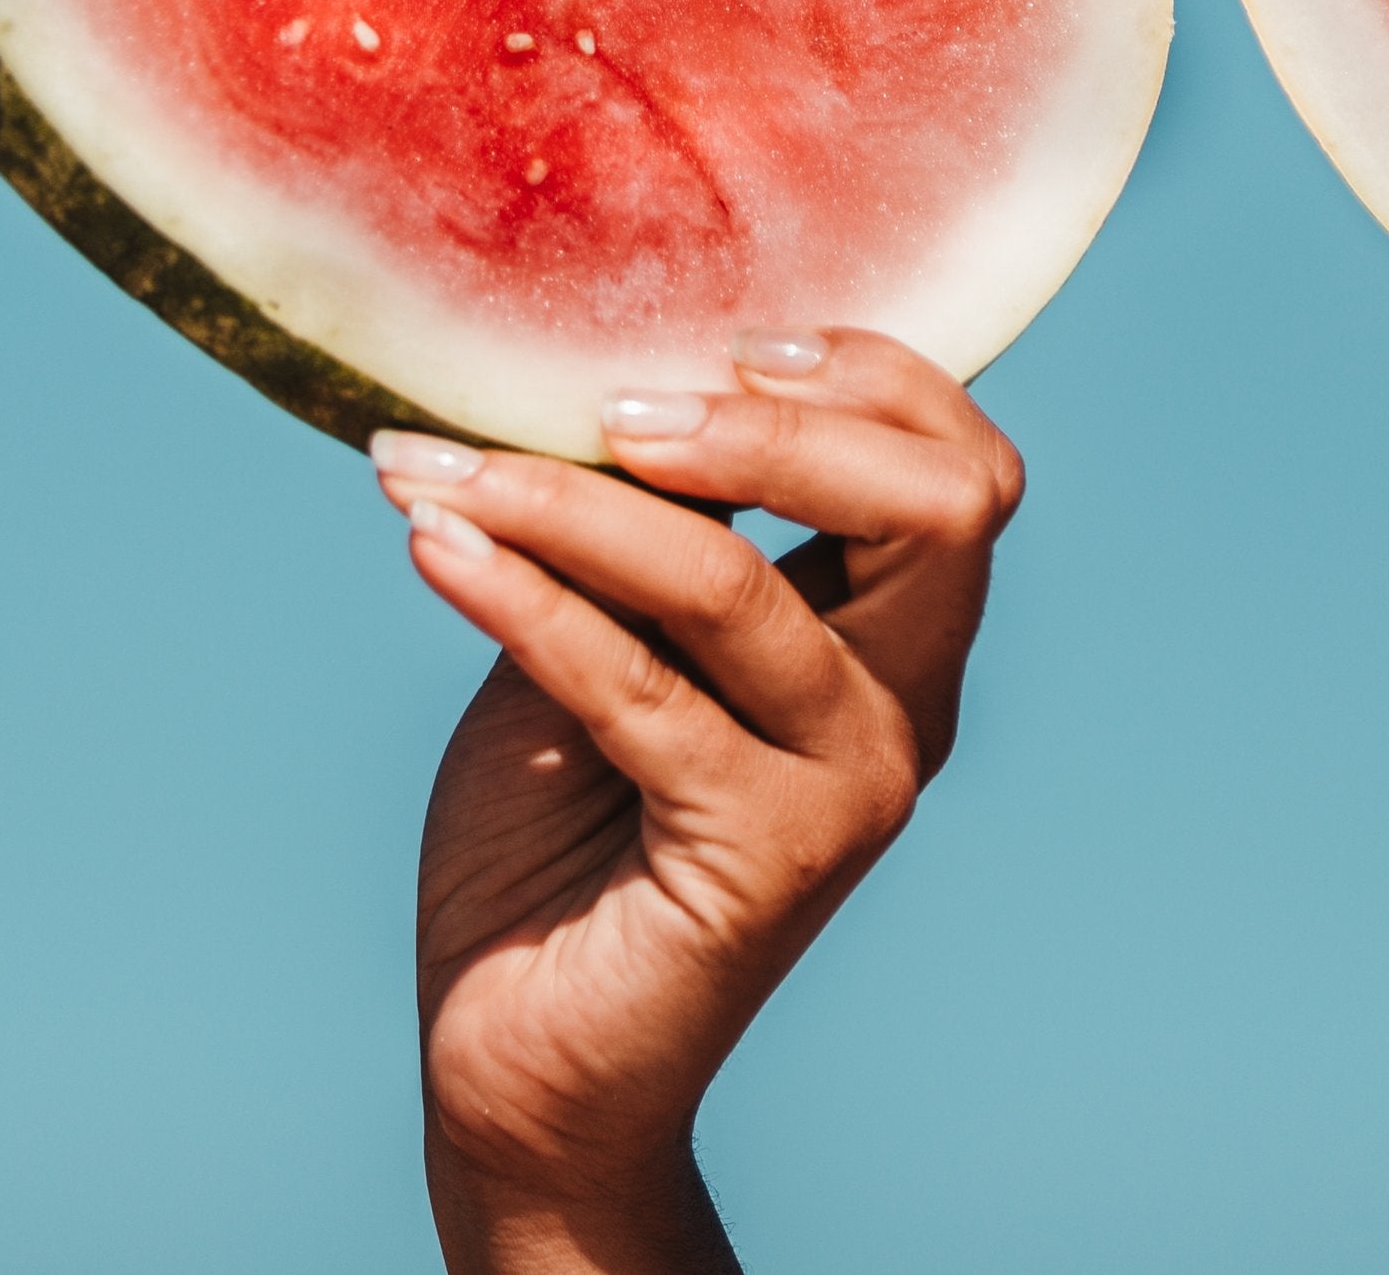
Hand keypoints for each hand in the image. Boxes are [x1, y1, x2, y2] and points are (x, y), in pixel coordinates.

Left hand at [367, 330, 1024, 1274]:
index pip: (961, 465)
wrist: (516, 1048)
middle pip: (942, 504)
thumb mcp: (610, 628)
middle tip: (613, 405)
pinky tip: (427, 545)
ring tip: (438, 472)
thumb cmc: (558, 823)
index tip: (717, 339)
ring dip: (569, 505)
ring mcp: (850, 785)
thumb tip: (600, 364)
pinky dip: (519, 596)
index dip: (866, 374)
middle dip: (781, 424)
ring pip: (742, 584)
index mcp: (895, 639)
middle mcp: (906, 706)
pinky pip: (634, 685)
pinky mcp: (765, 857)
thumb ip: (647, 521)